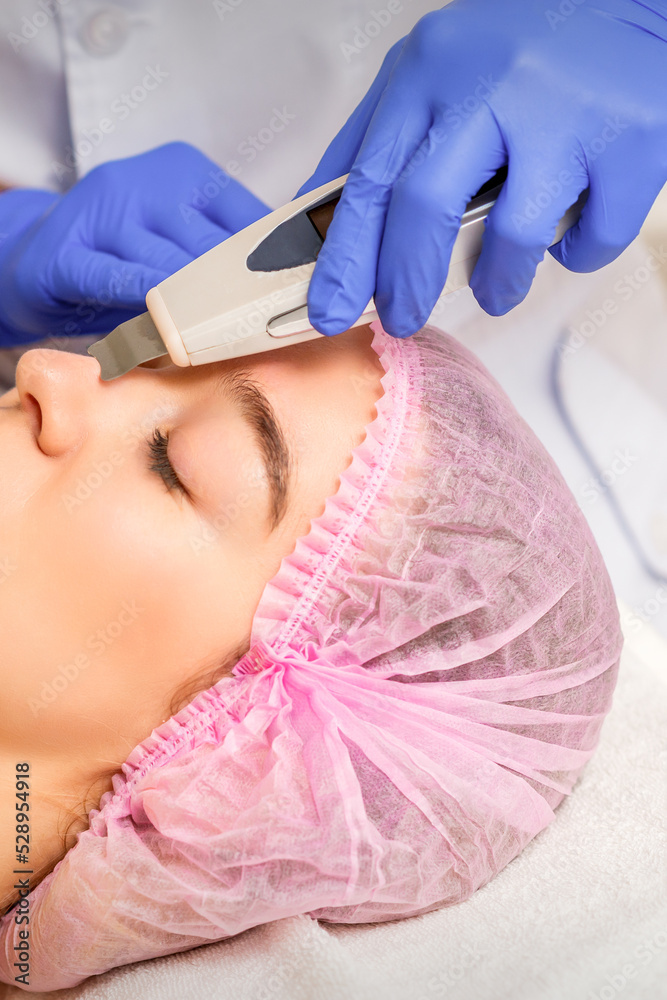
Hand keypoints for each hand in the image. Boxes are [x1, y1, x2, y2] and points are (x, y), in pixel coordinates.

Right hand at [0, 142, 270, 346]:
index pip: (244, 214)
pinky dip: (146, 304)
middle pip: (211, 244)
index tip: (302, 291)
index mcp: (183, 172)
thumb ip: (225, 255)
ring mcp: (102, 210)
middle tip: (274, 325)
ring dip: (199, 308)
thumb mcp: (178, 243)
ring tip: (229, 336)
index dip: (274, 258)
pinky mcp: (66, 252)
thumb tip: (294, 285)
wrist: (32, 256)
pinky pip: (116, 280)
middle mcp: (144, 181)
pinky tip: (167, 326)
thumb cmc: (120, 257)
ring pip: (168, 265)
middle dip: (242, 291)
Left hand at [298, 0, 666, 334]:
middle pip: (425, 208)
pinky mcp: (628, 141)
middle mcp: (492, 83)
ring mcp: (563, 112)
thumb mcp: (434, 70)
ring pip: (513, 235)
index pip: (369, 180)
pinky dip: (575, 253)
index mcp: (431, 69)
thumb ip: (379, 135)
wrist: (632, 4)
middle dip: (406, 282)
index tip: (330, 310)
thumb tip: (321, 212)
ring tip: (497, 287)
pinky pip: (590, 237)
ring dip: (498, 282)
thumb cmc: (522, 51)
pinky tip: (567, 232)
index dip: (345, 258)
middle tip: (403, 317)